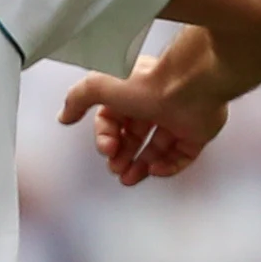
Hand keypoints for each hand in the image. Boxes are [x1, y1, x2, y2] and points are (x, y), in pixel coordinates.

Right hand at [58, 38, 229, 186]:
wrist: (190, 86)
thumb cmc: (149, 83)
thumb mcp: (101, 86)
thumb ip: (78, 98)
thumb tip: (64, 115)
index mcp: (131, 92)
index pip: (112, 120)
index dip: (106, 137)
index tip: (107, 148)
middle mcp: (153, 105)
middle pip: (132, 137)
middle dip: (121, 156)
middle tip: (116, 168)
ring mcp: (176, 119)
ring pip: (155, 149)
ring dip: (140, 166)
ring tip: (129, 178)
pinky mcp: (196, 133)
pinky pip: (181, 155)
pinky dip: (168, 167)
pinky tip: (155, 170)